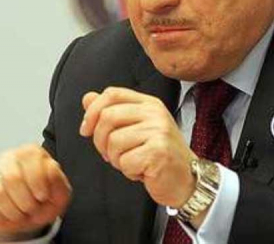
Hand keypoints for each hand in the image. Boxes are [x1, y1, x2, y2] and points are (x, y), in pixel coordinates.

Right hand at [0, 144, 71, 241]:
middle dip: (25, 201)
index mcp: (31, 152)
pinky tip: (6, 215)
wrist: (27, 213)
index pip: (30, 157)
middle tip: (31, 209)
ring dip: (12, 211)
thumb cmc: (44, 199)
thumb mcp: (59, 193)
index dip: (37, 182)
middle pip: (12, 178)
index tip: (43, 196)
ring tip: (20, 214)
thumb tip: (50, 167)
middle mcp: (9, 156)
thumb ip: (58, 181)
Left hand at [80, 87, 196, 207]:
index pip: (112, 94)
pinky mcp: (158, 151)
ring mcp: (158, 131)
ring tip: (132, 162)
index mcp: (149, 104)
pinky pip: (125, 161)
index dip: (92, 111)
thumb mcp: (136, 128)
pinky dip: (128, 171)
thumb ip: (112, 111)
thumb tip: (88, 98)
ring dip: (116, 159)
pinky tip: (142, 171)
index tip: (86, 129)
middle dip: (100, 140)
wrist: (187, 179)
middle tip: (112, 153)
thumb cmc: (160, 155)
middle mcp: (155, 113)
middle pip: (107, 116)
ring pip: (113, 141)